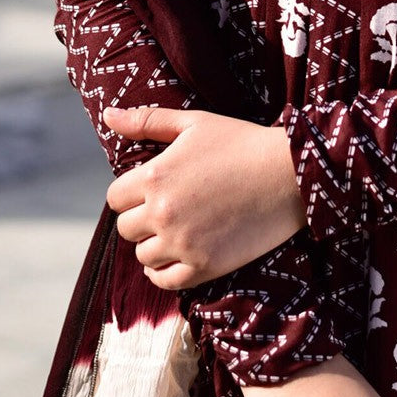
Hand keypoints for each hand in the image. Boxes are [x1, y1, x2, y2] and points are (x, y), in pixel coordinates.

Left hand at [103, 105, 306, 289]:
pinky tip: (177, 256)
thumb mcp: (194, 123)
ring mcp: (182, 242)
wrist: (288, 174)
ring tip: (177, 230)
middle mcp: (162, 212)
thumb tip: (108, 116)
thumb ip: (147, 121)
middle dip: (141, 218)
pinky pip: (164, 280)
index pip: (115, 198)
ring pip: (143, 256)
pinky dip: (163, 272)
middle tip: (167, 209)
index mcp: (155, 176)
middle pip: (126, 228)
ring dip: (153, 244)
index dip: (131, 193)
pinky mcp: (204, 266)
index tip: (151, 190)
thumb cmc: (241, 142)